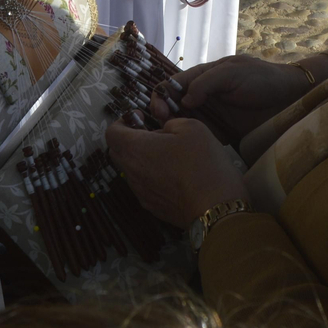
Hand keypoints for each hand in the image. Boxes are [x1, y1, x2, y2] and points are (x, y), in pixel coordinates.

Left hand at [105, 117, 248, 226]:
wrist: (216, 209)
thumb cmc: (203, 163)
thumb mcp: (192, 127)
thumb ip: (170, 123)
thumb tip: (163, 131)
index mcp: (136, 149)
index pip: (111, 132)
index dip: (123, 121)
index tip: (142, 118)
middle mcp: (132, 173)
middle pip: (117, 152)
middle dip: (130, 139)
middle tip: (154, 134)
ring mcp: (141, 193)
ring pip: (131, 170)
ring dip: (142, 159)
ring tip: (168, 155)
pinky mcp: (152, 208)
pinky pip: (144, 186)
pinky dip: (152, 176)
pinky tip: (175, 175)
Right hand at [148, 54, 326, 139]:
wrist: (289, 98)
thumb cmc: (262, 79)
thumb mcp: (233, 72)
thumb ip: (206, 82)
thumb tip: (183, 100)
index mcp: (203, 76)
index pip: (173, 84)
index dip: (162, 95)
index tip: (159, 110)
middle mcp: (203, 96)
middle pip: (173, 104)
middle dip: (162, 114)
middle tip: (163, 126)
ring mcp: (211, 115)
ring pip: (182, 122)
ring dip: (173, 129)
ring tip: (170, 139)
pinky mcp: (220, 132)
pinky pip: (199, 136)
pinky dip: (189, 141)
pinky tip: (185, 148)